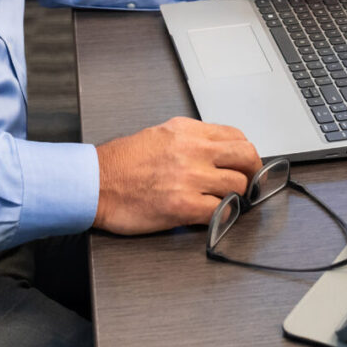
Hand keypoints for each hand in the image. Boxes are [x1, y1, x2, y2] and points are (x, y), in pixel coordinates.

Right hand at [93, 117, 261, 234]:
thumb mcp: (160, 135)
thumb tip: (216, 151)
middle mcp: (192, 150)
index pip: (236, 136)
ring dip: (236, 196)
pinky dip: (223, 216)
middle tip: (248, 183)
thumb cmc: (121, 163)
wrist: (95, 183)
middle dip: (252, 172)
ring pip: (237, 185)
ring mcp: (189, 178)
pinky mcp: (183, 206)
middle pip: (246, 156)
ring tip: (226, 201)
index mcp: (187, 131)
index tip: (244, 164)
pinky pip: (221, 211)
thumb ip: (190, 140)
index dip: (245, 153)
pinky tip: (215, 215)